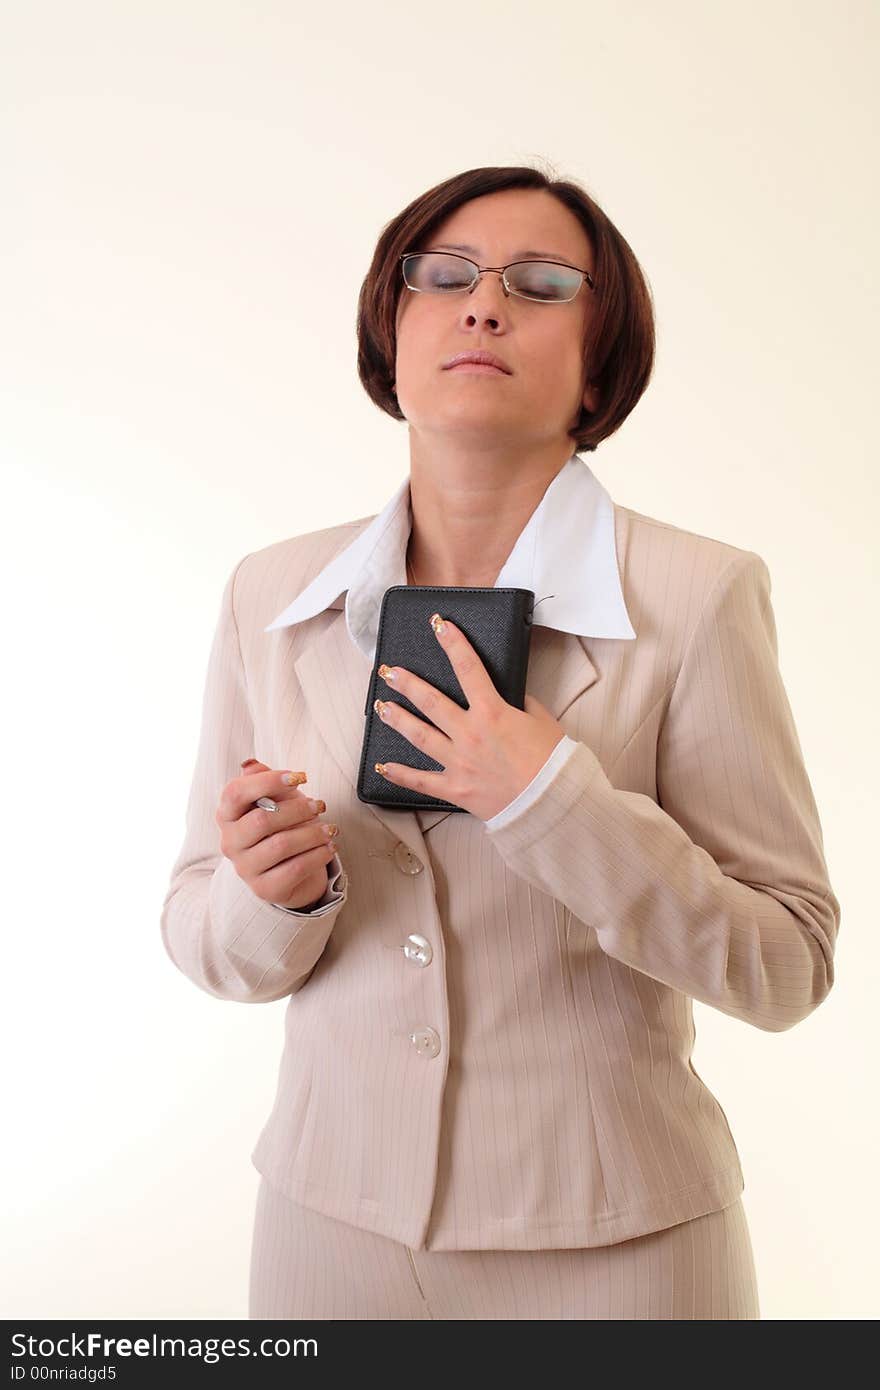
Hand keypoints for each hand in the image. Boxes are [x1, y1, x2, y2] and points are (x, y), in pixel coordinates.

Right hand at [215, 761, 338, 909]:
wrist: (287, 871)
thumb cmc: (281, 827)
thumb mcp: (274, 800)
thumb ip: (263, 781)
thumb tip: (251, 765)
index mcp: (226, 815)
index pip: (235, 792)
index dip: (267, 781)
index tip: (299, 776)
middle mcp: (230, 842)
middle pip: (261, 820)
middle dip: (297, 809)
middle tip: (319, 805)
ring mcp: (245, 868)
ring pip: (281, 845)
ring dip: (312, 833)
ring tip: (330, 829)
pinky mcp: (265, 889)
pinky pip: (295, 869)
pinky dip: (317, 855)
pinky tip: (329, 847)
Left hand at [372, 613, 566, 821]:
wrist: (551, 804)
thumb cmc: (552, 762)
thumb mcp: (543, 721)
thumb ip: (522, 703)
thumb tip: (510, 694)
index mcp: (492, 713)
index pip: (468, 668)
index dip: (453, 643)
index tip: (438, 625)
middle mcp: (469, 734)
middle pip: (430, 702)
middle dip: (407, 683)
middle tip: (388, 670)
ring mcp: (458, 762)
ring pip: (419, 736)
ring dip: (397, 719)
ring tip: (381, 706)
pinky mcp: (455, 789)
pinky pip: (421, 781)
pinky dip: (399, 774)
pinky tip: (382, 766)